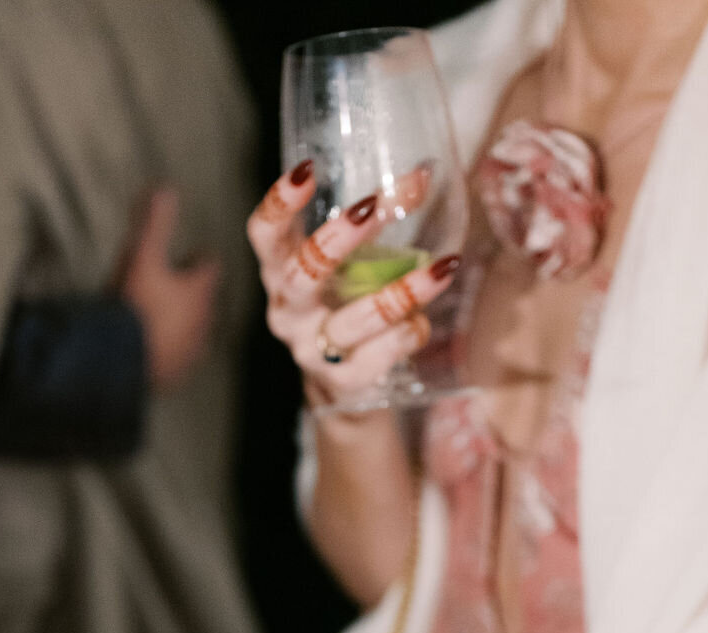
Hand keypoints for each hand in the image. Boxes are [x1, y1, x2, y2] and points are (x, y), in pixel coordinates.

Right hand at [118, 186, 219, 390]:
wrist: (121, 360)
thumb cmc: (134, 303)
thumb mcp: (142, 254)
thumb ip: (155, 221)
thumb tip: (166, 187)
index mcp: (200, 291)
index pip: (209, 267)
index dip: (197, 259)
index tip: (188, 256)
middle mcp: (203, 322)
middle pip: (203, 300)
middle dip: (190, 291)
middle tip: (169, 283)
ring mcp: (191, 351)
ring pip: (192, 329)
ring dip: (179, 320)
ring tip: (156, 314)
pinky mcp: (177, 374)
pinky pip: (177, 356)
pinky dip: (168, 346)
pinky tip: (150, 343)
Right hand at [247, 159, 460, 404]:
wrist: (345, 387)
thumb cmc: (346, 307)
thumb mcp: (348, 265)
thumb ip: (372, 228)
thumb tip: (423, 176)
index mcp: (281, 273)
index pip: (265, 235)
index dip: (279, 204)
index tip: (306, 170)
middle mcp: (288, 312)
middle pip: (301, 274)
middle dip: (337, 239)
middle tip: (374, 207)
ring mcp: (310, 350)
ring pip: (352, 320)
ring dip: (400, 293)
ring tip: (442, 268)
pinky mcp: (340, 382)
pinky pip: (377, 356)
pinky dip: (407, 334)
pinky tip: (422, 322)